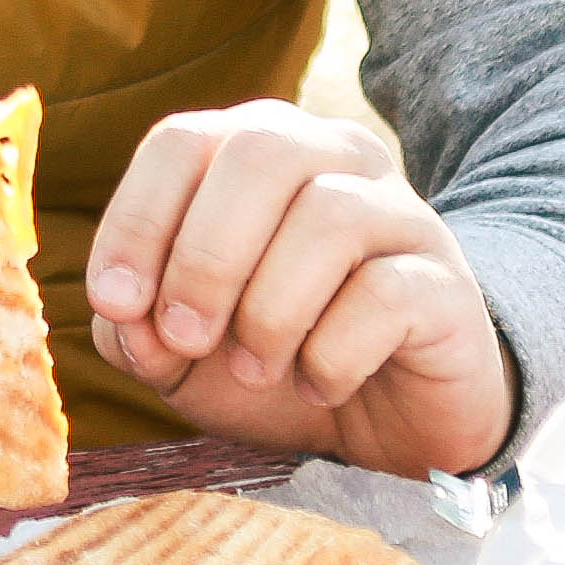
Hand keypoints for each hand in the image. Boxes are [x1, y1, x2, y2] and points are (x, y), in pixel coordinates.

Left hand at [81, 99, 513, 475]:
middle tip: (187, 340)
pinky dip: (332, 354)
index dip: (136, 220)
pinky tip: (320, 384)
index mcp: (258, 150)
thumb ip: (134, 328)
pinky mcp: (447, 282)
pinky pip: (385, 293)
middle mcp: (335, 156)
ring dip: (269, 311)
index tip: (117, 303)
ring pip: (328, 214)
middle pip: (260, 151)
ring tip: (257, 368)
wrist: (389, 423)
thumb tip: (128, 315)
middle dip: (203, 258)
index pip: (182, 141)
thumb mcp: (181, 353)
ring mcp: (401, 212)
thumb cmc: (275, 362)